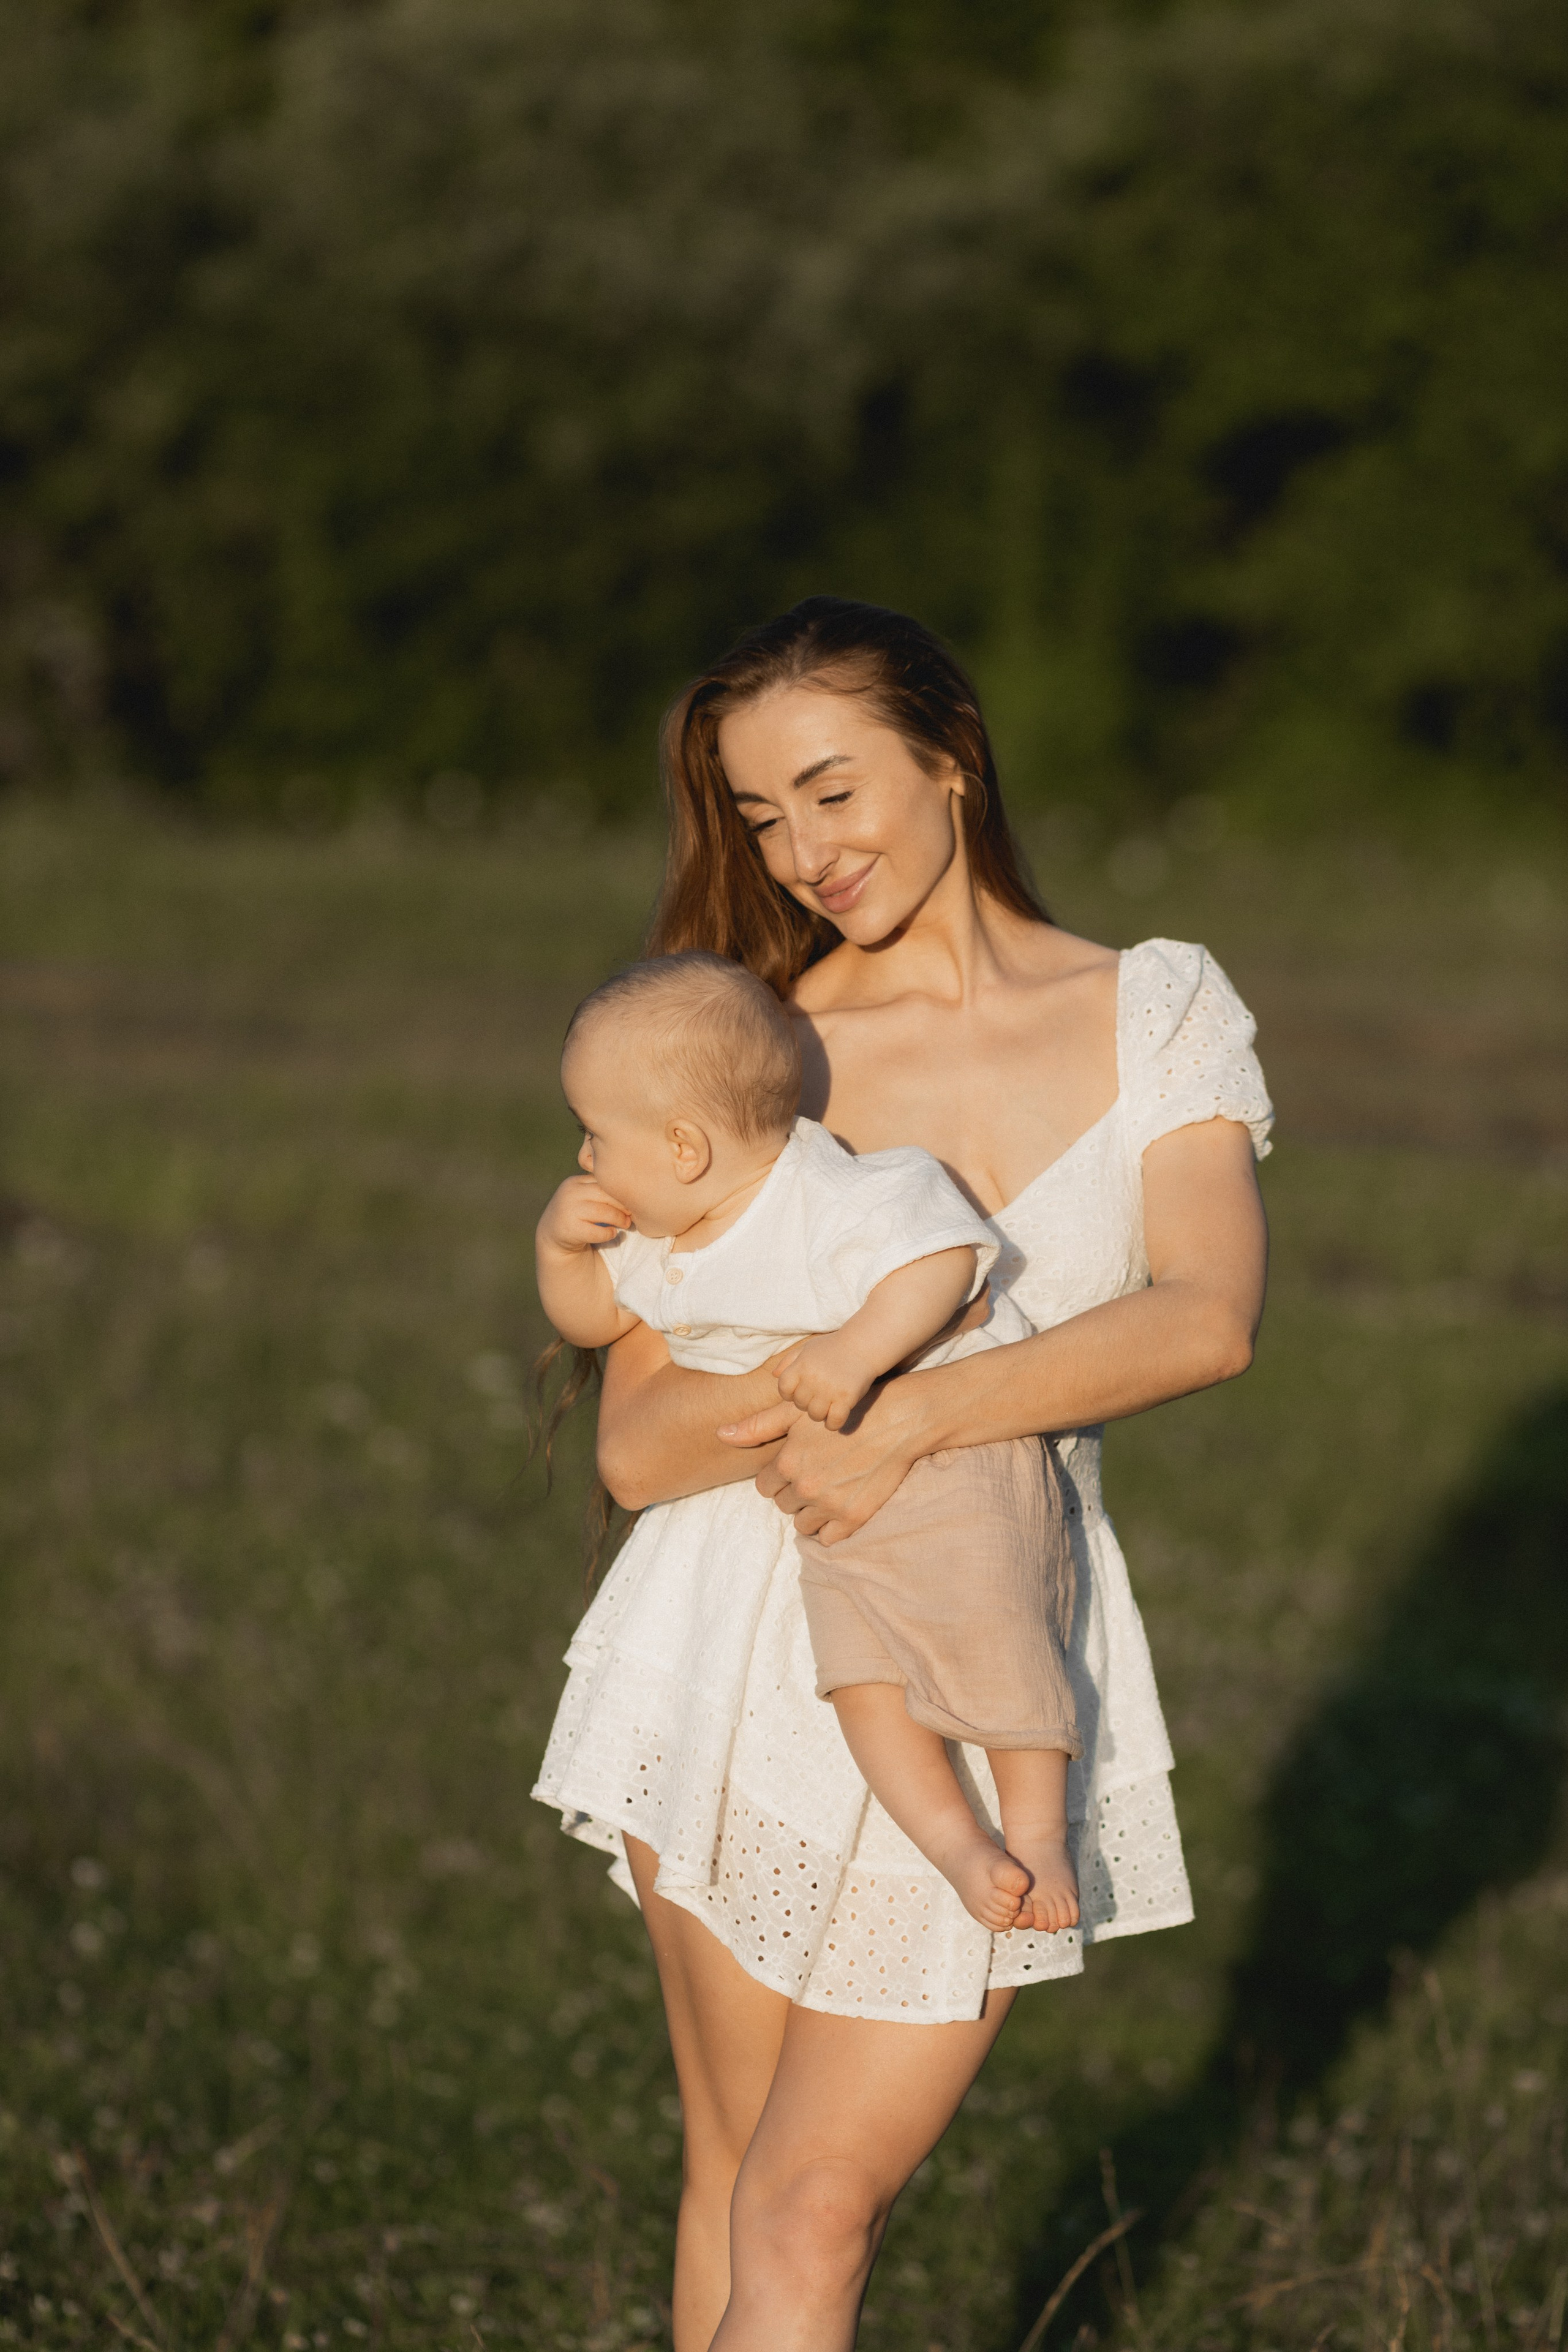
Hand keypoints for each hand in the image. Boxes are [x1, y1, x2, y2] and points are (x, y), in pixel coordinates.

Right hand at [537, 1173, 632, 1255]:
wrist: (553, 1235)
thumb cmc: (578, 1213)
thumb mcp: (585, 1196)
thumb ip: (601, 1189)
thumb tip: (634, 1190)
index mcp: (575, 1181)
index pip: (603, 1181)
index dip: (620, 1190)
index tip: (632, 1199)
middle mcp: (569, 1193)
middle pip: (604, 1194)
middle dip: (622, 1204)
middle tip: (631, 1213)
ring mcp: (568, 1211)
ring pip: (602, 1212)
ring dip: (619, 1219)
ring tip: (626, 1224)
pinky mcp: (569, 1230)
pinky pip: (596, 1231)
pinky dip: (608, 1233)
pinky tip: (612, 1233)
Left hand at [720, 1375, 927, 1544]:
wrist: (899, 1420)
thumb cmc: (846, 1411)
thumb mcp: (798, 1412)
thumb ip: (758, 1426)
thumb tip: (720, 1435)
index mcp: (786, 1463)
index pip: (766, 1487)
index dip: (781, 1477)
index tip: (800, 1466)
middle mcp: (804, 1488)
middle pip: (784, 1506)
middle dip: (796, 1493)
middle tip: (819, 1473)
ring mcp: (829, 1506)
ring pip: (803, 1525)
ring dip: (812, 1512)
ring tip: (831, 1489)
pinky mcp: (853, 1518)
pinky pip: (827, 1539)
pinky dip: (830, 1528)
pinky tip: (841, 1505)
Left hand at [774, 1334, 877, 1430]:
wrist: (863, 1345)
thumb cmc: (833, 1347)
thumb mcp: (808, 1348)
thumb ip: (789, 1361)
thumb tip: (774, 1375)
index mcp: (801, 1366)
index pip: (783, 1389)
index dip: (790, 1393)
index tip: (802, 1390)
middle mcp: (813, 1378)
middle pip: (800, 1404)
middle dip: (808, 1402)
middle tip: (820, 1395)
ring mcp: (829, 1389)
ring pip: (815, 1415)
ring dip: (821, 1413)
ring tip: (829, 1404)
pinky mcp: (846, 1398)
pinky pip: (833, 1422)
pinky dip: (834, 1423)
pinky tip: (838, 1414)